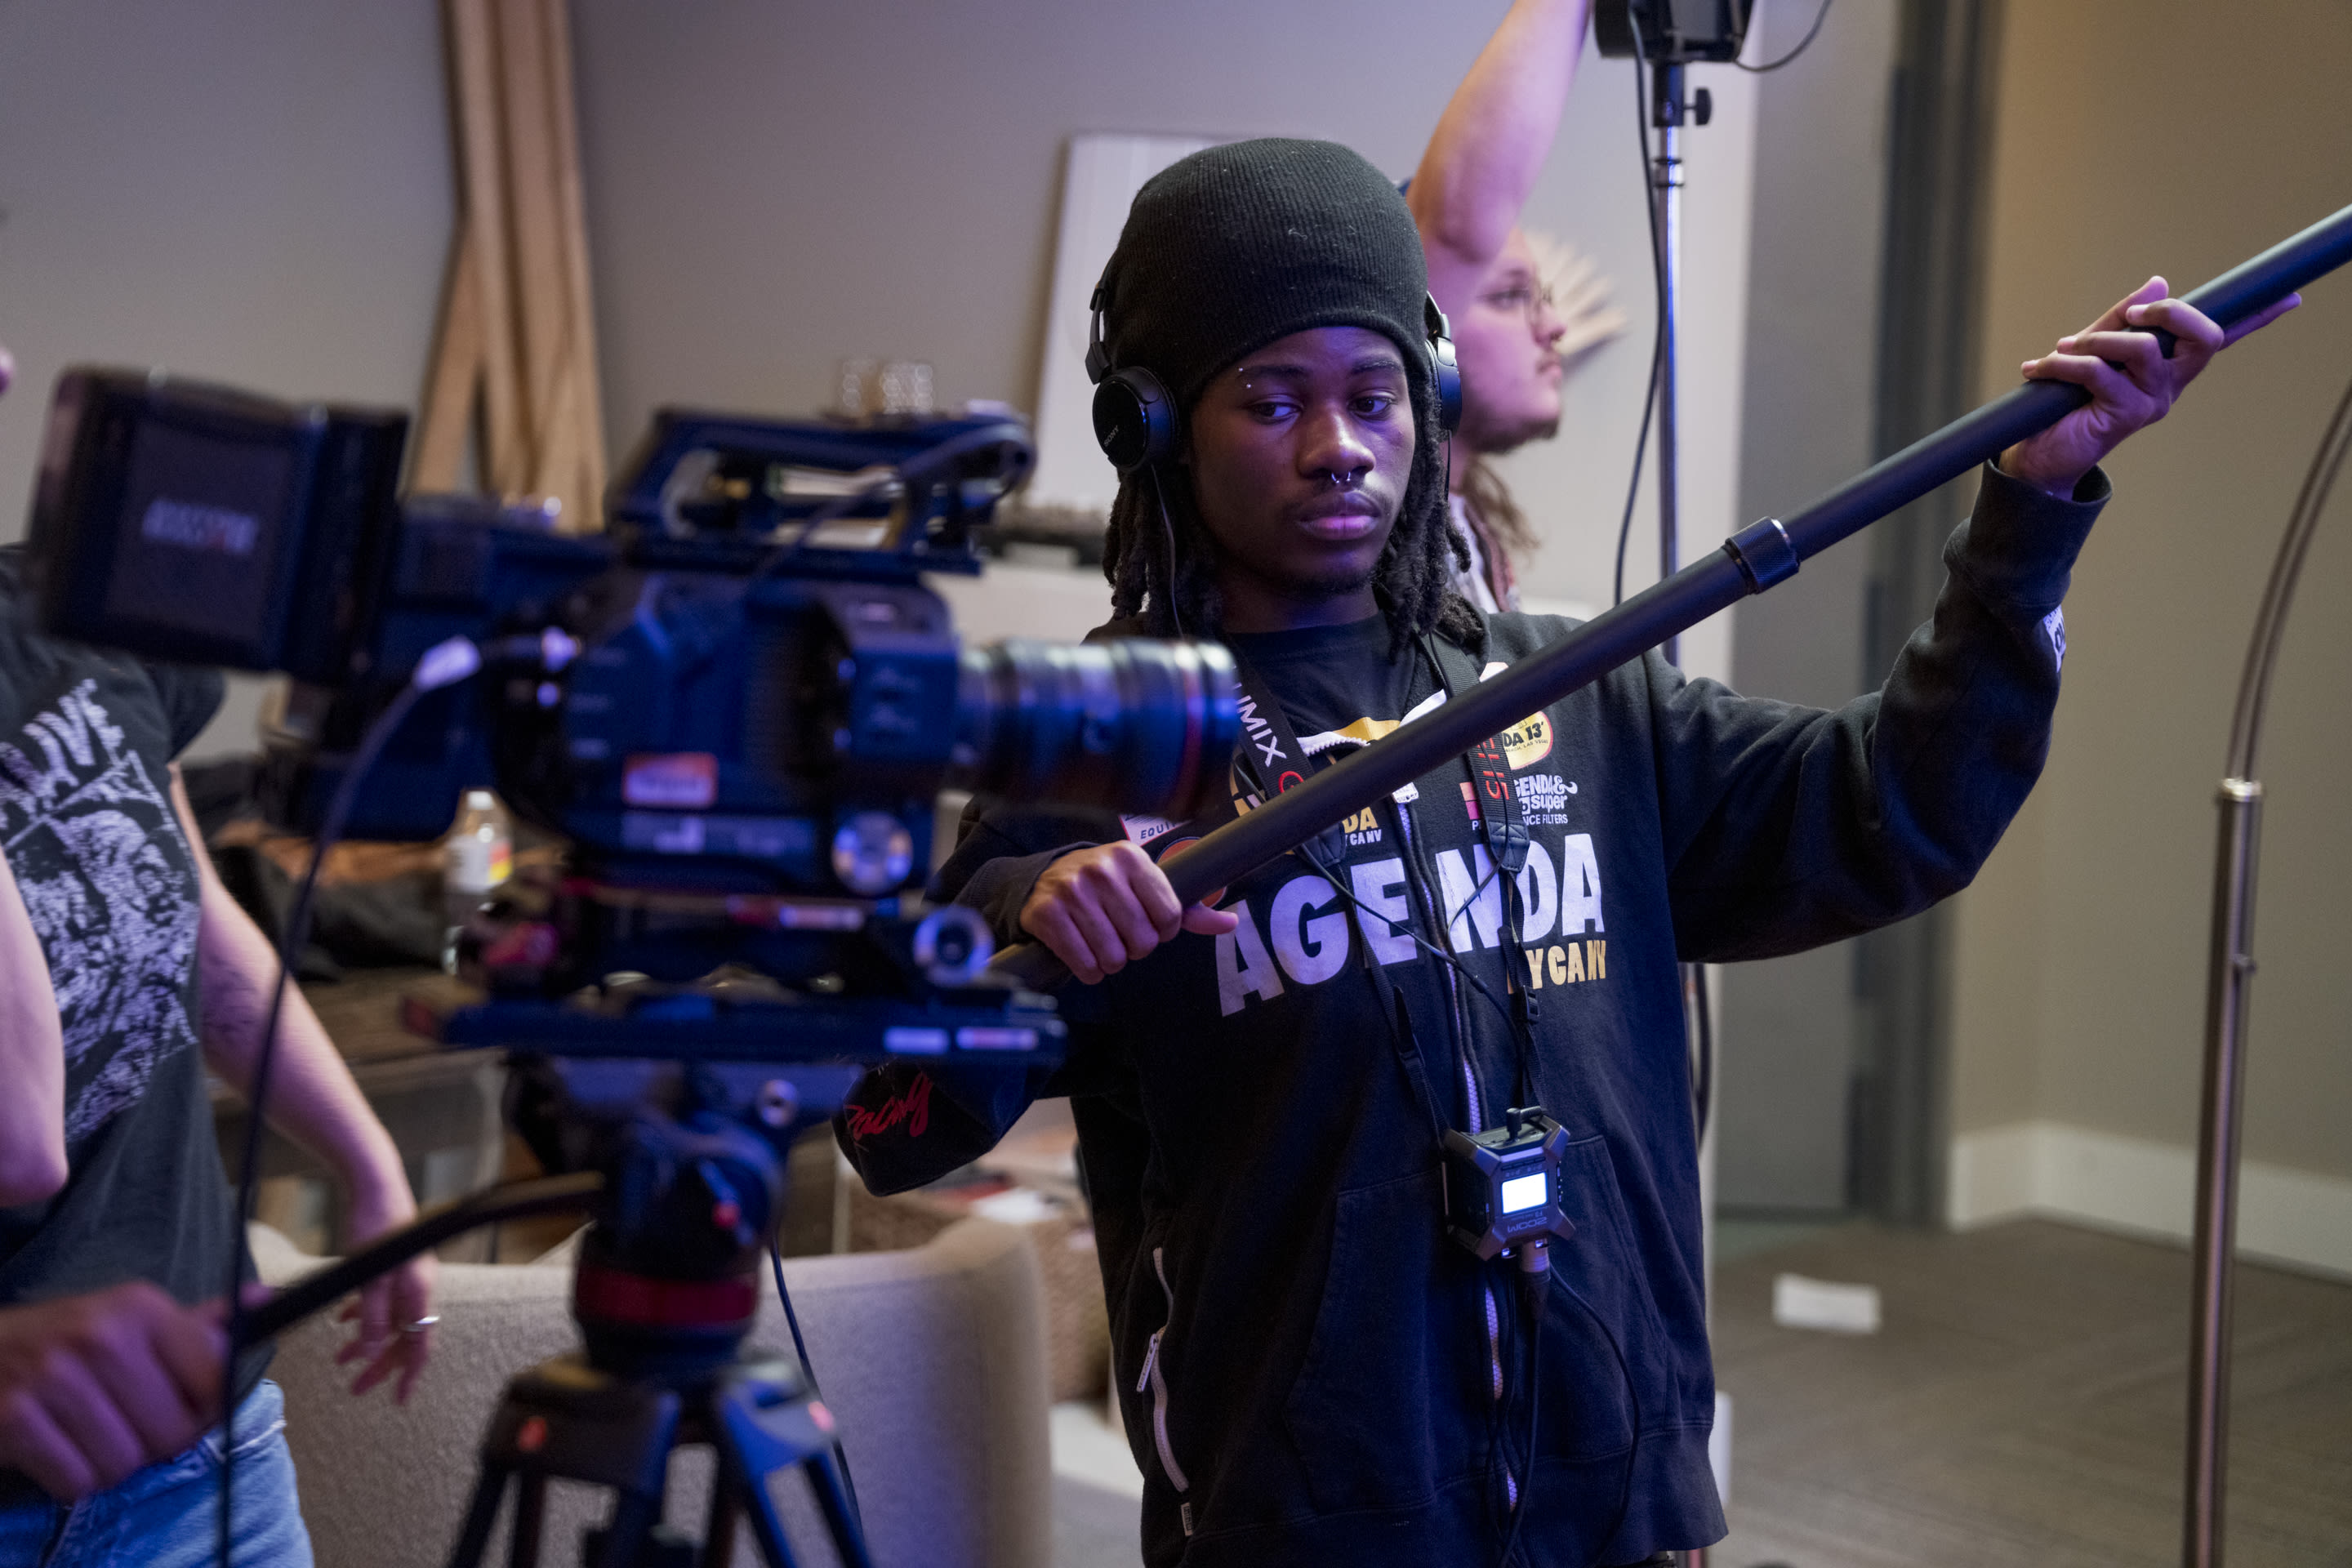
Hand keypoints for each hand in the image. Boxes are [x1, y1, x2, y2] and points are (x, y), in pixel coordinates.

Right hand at [0, 1282, 227, 1499]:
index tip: (185, 1405)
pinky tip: (58, 1446)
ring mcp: (55, 1377)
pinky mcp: (15, 1418)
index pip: (215, 1379)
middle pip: (172, 1432)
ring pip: (124, 1463)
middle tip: (125, 1422)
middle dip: (154, 1441)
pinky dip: (71, 1477)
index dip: (206, 1407)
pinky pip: (77, 1481)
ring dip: (110, 1462)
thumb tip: (262, 1301)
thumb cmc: (67, 1338)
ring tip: (89, 1432)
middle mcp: (102, 1337)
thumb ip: (196, 1323)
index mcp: (142, 1308)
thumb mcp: (131, 1317)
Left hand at [332, 1189, 436, 1402]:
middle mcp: (419, 1289)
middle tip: (356, 1387)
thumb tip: (373, 1354)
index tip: (399, 1401)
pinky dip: (365, 1316)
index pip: (420, 1346)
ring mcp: (408, 1278)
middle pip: (404, 1338)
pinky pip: (383, 1302)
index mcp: (419, 1294)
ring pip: (391, 1321)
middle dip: (380, 1365)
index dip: (409, 1375)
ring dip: (368, 1342)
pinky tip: (344, 1320)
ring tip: (341, 1359)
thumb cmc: (375, 1230)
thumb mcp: (369, 1280)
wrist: (376, 1188)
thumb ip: (373, 1318)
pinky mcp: (395, 1267)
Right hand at [1018, 842, 1237, 983]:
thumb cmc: (1106, 888)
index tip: (1148, 924)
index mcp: (1131, 858)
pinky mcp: (1047, 914)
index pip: (1170, 916)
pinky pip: (1084, 964)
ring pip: (1113, 956)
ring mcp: (1071, 891)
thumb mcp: (1145, 887)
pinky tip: (1084, 955)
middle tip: (1121, 937)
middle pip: (1142, 940)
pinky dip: (1089, 971)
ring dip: (1111, 963)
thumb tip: (1231, 922)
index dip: (1162, 931)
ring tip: (1103, 946)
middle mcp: (1101, 870)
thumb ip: (1189, 908)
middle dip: (1135, 949)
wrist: (1045, 880)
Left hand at [2001, 276, 2299, 497]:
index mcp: (2170, 364)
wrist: (2038, 453)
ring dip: (2097, 340)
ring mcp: (2154, 402)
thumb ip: (2122, 319)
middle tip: (2127, 315)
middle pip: (2203, 336)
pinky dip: (2066, 363)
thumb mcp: (2093, 349)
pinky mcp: (2127, 417)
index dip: (2256, 319)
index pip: (2220, 338)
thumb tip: (2158, 284)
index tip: (2289, 296)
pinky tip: (2040, 369)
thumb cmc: (2066, 398)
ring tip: (2062, 349)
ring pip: (2144, 349)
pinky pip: (2101, 373)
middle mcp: (2171, 384)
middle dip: (2169, 313)